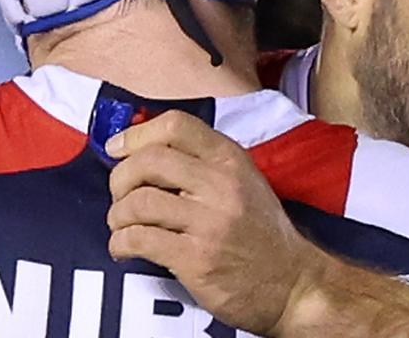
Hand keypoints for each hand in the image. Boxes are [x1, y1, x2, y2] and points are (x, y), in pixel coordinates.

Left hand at [104, 110, 326, 334]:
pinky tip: (125, 247)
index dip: (136, 134)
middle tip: (119, 196)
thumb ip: (201, 162)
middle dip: (120, 178)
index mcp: (231, 159)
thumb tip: (141, 149)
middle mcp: (221, 185)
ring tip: (122, 225)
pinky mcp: (197, 259)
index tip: (116, 148)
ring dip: (118, 214)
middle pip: (149, 161)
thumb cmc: (260, 232)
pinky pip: (140, 239)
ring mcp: (210, 223)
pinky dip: (121, 242)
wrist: (291, 283)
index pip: (175, 125)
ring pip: (139, 202)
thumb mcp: (243, 181)